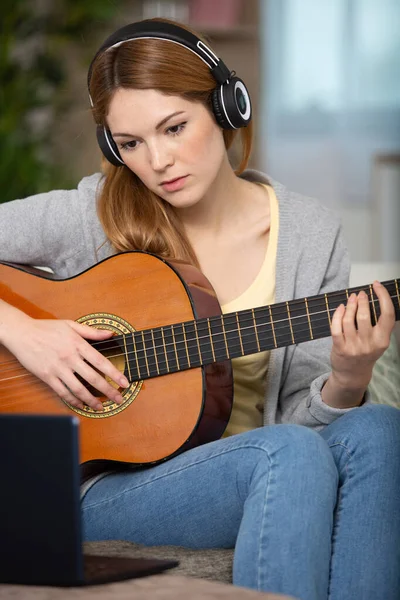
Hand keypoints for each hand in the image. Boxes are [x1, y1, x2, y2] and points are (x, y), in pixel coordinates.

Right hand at [2, 313, 128, 410]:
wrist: (22, 333)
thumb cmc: (47, 328)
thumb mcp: (70, 325)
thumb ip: (91, 332)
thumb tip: (110, 334)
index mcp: (78, 344)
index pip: (101, 362)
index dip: (115, 374)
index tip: (125, 383)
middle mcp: (70, 358)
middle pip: (93, 378)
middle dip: (109, 391)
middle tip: (119, 399)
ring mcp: (58, 369)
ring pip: (79, 389)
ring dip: (92, 400)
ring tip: (101, 407)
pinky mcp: (47, 376)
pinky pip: (63, 392)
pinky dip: (73, 401)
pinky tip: (81, 405)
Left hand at [330, 280, 394, 389]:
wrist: (352, 374)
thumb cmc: (365, 353)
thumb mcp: (378, 341)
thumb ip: (378, 324)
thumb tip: (370, 298)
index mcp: (383, 340)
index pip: (387, 314)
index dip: (383, 297)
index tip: (377, 286)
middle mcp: (369, 344)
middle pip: (365, 316)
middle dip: (362, 301)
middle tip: (360, 294)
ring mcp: (354, 347)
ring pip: (349, 320)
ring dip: (349, 306)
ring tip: (350, 299)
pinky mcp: (340, 348)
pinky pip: (336, 327)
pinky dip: (337, 315)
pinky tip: (340, 308)